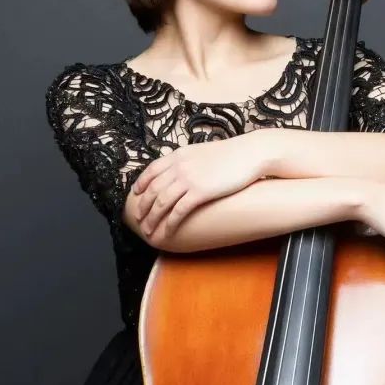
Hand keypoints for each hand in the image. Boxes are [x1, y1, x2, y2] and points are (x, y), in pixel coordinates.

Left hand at [131, 133, 268, 241]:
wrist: (249, 153)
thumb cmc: (231, 153)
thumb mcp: (201, 151)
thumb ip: (187, 160)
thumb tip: (180, 170)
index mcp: (178, 155)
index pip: (151, 170)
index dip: (141, 184)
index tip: (136, 194)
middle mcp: (179, 167)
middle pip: (153, 190)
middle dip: (143, 207)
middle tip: (138, 219)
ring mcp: (188, 180)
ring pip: (161, 203)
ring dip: (152, 219)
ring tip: (148, 230)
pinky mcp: (200, 192)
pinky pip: (178, 211)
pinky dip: (169, 224)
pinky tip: (166, 232)